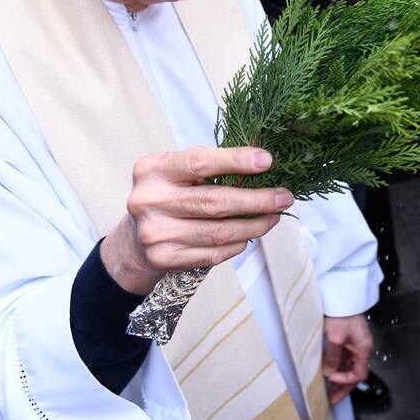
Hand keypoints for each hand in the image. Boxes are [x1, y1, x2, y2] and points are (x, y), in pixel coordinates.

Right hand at [100, 146, 290, 294]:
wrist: (135, 238)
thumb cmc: (169, 195)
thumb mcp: (179, 173)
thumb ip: (211, 166)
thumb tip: (262, 163)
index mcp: (152, 170)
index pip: (200, 162)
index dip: (236, 160)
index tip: (267, 161)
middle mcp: (148, 200)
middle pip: (214, 201)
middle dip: (257, 200)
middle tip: (284, 197)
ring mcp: (154, 233)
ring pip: (219, 231)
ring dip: (254, 225)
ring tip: (273, 217)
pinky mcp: (164, 258)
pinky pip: (213, 253)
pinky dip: (238, 243)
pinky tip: (249, 234)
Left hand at [322, 314, 372, 404]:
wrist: (341, 296)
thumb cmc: (342, 314)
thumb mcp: (335, 337)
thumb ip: (333, 357)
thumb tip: (330, 373)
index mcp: (363, 349)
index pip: (358, 374)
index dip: (346, 380)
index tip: (332, 379)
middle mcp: (361, 348)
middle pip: (354, 373)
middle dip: (343, 388)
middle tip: (331, 400)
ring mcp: (354, 345)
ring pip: (348, 367)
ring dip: (339, 379)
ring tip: (327, 391)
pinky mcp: (347, 340)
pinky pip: (343, 359)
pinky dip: (336, 368)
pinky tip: (328, 374)